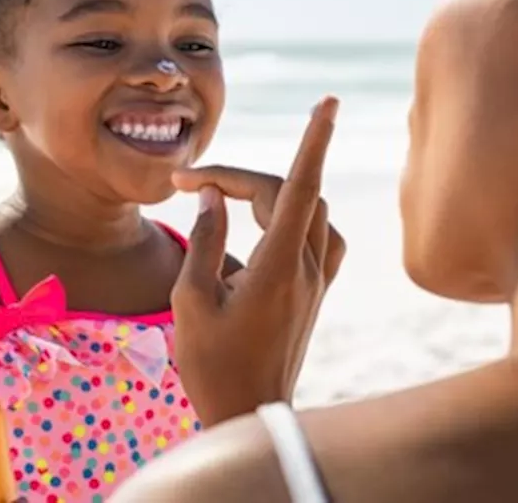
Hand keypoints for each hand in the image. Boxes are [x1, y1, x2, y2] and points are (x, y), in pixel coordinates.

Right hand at [168, 97, 346, 426]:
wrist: (249, 415)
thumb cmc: (211, 365)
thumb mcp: (190, 301)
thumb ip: (203, 241)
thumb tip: (212, 196)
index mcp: (275, 270)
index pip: (300, 188)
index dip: (314, 141)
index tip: (327, 102)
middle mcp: (305, 270)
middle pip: (290, 195)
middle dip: (241, 177)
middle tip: (190, 185)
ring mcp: (316, 282)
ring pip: (310, 211)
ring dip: (273, 192)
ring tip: (227, 199)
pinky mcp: (316, 293)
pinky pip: (320, 237)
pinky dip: (297, 216)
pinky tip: (268, 224)